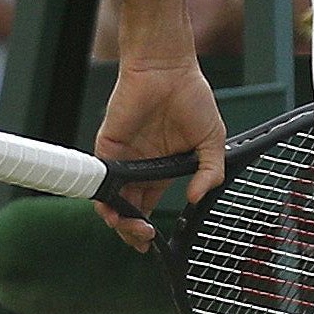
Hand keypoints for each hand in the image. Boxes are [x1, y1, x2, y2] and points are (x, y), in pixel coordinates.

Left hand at [93, 56, 224, 249]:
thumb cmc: (192, 97)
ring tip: (131, 229)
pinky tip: (115, 209)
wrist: (168, 69)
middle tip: (142, 240)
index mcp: (163, 168)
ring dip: (117, 219)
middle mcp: (140, 167)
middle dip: (131, 230)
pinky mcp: (108, 147)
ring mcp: (122, 159)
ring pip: (111, 199)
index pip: (148, 205)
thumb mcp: (213, 138)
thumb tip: (197, 197)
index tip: (153, 244)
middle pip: (128, 208)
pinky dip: (105, 197)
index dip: (147, 226)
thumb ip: (210, 169)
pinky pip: (101, 178)